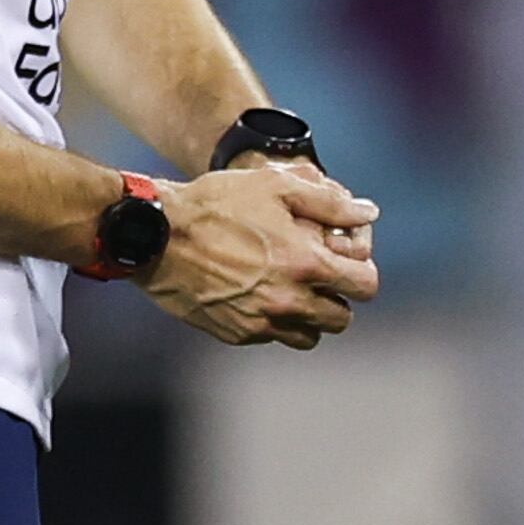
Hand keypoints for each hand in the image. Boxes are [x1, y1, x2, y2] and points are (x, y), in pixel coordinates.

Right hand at [146, 155, 381, 348]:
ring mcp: (261, 322)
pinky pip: (271, 337)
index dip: (362, 274)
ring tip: (291, 290)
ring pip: (309, 336)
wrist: (155, 235)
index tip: (349, 265)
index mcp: (306, 264)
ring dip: (308, 317)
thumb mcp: (275, 186)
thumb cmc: (216, 204)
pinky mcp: (236, 333)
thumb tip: (368, 212)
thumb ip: (329, 203)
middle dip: (336, 299)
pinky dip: (273, 323)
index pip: (364, 287)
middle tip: (318, 279)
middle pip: (341, 319)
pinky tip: (258, 295)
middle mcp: (288, 300)